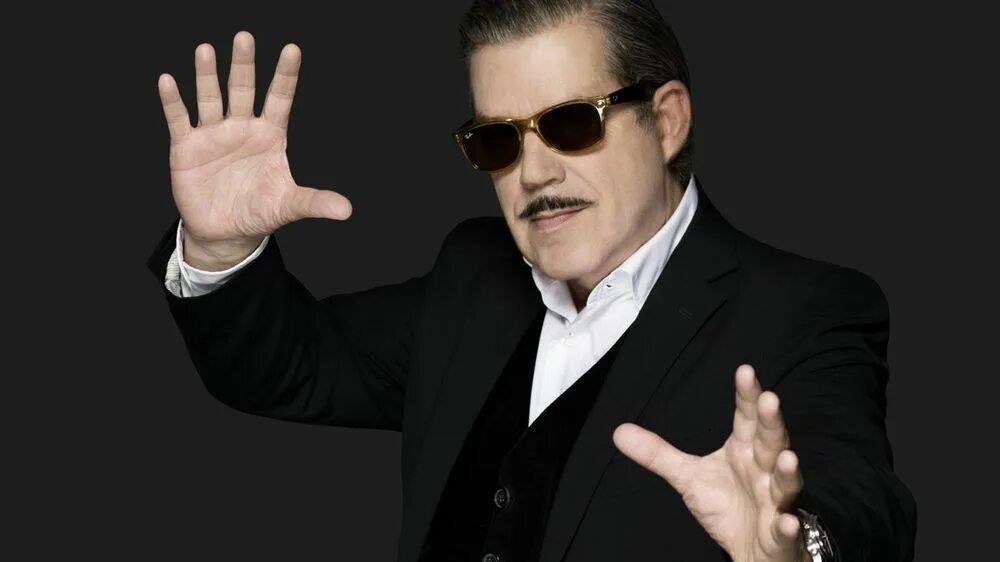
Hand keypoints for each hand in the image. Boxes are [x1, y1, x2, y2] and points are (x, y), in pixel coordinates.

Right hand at [158, 31, 351, 267]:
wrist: (226, 232)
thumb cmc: (259, 211)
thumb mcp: (288, 206)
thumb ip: (315, 202)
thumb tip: (347, 211)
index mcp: (270, 135)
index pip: (280, 98)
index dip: (286, 75)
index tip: (292, 49)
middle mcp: (242, 127)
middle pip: (243, 90)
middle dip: (243, 65)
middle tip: (245, 37)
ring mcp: (213, 134)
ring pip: (210, 98)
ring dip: (207, 75)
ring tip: (206, 50)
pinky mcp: (187, 148)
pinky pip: (180, 120)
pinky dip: (173, 102)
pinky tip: (168, 81)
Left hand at [612, 364, 807, 561]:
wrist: (751, 549)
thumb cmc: (727, 505)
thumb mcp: (688, 477)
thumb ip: (658, 454)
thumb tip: (619, 431)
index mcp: (744, 451)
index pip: (746, 418)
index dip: (747, 396)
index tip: (745, 371)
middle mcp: (763, 470)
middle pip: (770, 442)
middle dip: (771, 422)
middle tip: (770, 399)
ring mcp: (775, 501)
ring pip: (784, 483)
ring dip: (786, 470)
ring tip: (787, 457)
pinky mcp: (779, 533)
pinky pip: (784, 530)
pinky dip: (787, 527)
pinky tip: (787, 523)